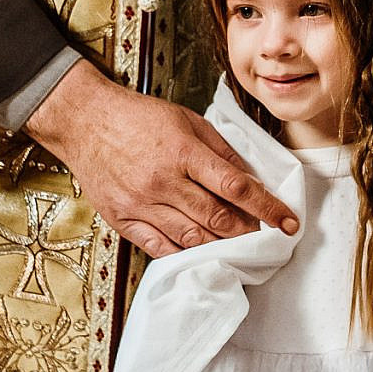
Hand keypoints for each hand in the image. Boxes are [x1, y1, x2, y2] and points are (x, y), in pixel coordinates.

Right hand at [25, 62, 299, 256]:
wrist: (83, 120)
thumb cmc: (138, 116)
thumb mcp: (187, 119)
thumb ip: (221, 150)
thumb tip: (252, 178)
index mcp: (183, 151)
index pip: (237, 187)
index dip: (268, 208)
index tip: (289, 223)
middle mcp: (163, 180)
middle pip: (217, 217)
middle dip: (248, 232)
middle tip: (265, 236)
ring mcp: (140, 203)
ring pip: (192, 238)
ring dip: (222, 247)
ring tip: (238, 246)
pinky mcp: (122, 219)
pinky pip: (160, 248)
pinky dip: (186, 254)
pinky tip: (203, 254)